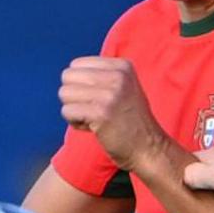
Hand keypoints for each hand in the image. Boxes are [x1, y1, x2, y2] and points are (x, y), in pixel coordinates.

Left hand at [59, 56, 164, 170]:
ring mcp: (109, 94)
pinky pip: (67, 111)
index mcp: (122, 66)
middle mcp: (117, 76)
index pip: (77, 64)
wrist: (148, 148)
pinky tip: (92, 128)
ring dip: (74, 109)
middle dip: (74, 95)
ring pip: (65, 93)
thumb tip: (68, 73)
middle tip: (92, 109)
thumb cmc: (130, 121)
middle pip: (68, 76)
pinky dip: (75, 122)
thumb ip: (101, 76)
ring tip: (93, 118)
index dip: (81, 84)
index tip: (99, 98)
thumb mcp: (124, 87)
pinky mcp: (100, 113)